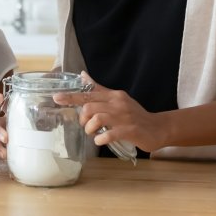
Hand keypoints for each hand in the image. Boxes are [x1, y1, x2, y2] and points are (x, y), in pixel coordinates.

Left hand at [52, 72, 167, 152]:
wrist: (158, 128)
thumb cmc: (134, 115)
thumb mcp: (117, 99)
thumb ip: (99, 89)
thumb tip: (83, 75)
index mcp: (114, 96)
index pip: (89, 93)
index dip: (72, 96)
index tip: (57, 98)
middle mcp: (119, 104)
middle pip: (90, 106)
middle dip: (83, 118)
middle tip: (86, 126)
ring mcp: (125, 117)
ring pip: (98, 118)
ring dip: (90, 128)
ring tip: (93, 133)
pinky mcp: (131, 131)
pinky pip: (110, 134)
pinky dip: (101, 138)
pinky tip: (100, 140)